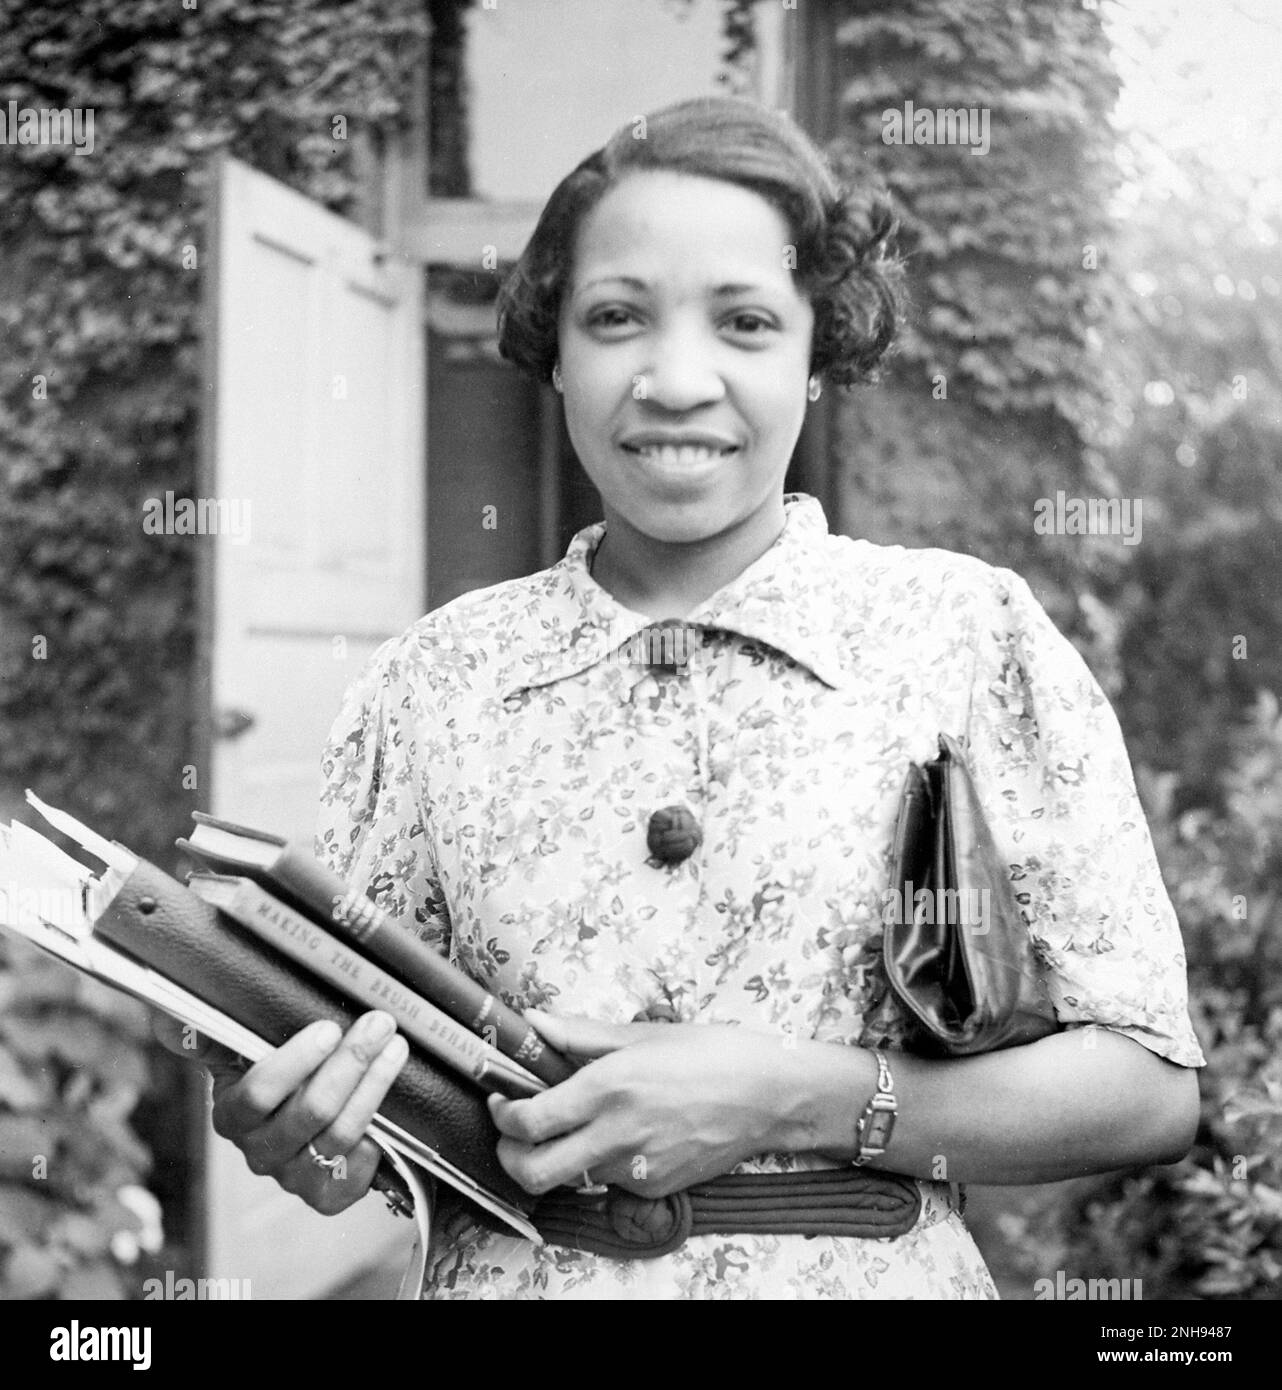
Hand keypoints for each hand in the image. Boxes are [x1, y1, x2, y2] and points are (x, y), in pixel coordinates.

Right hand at [152, 1010, 407, 1215]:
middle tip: (379, 1025)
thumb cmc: (274, 1068)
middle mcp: (259, 1152)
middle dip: (350, 1063)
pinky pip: (350, 1181)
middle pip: (310, 1113)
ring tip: (395, 1048)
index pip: (257, 1094)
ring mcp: (293, 1177)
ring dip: (373, 1088)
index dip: (294, 1063)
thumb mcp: (240, 1046)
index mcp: (232, 1115)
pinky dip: (372, 1149)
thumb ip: (210, 1032)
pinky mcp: (326, 1196)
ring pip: (339, 1136)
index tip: (328, 1028)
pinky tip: (389, 1118)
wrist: (305, 1111)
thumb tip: (168, 1021)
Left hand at [487, 1012, 800, 1198]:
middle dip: (509, 1156)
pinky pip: (609, 1182)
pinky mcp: (655, 1188)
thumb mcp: (643, 1034)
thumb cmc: (713, 1054)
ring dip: (556, 1158)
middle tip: (513, 1131)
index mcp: (609, 1087)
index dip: (503, 1113)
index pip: (529, 1119)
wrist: (771, 1096)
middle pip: (534, 1171)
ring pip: (569, 1179)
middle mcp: (617, 1134)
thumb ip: (580, 1034)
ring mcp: (637, 1168)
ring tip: (566, 1128)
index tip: (502, 1098)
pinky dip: (599, 1164)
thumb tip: (534, 1021)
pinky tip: (617, 1136)